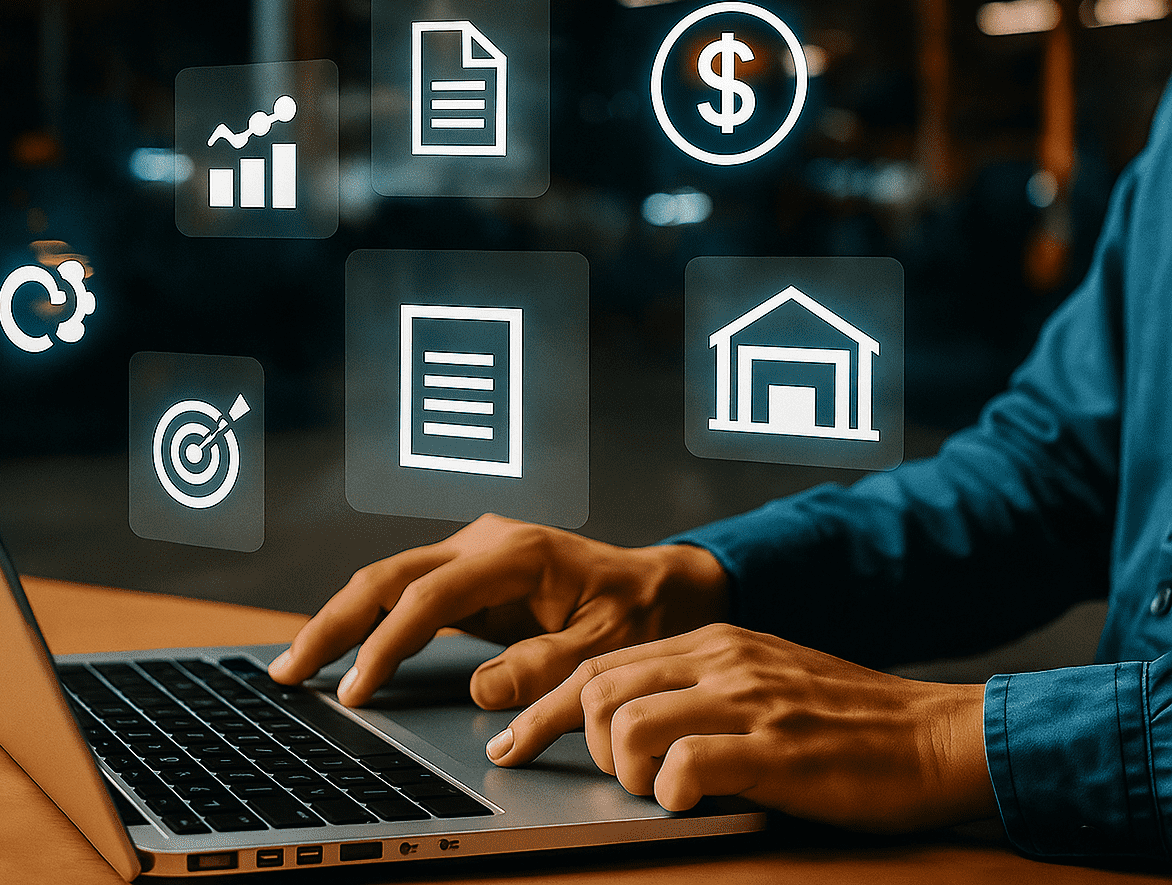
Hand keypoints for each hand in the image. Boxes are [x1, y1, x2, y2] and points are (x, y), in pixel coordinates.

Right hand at [267, 513, 729, 708]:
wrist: (662, 583)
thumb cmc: (641, 611)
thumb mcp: (608, 646)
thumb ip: (548, 667)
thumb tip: (482, 693)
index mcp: (515, 554)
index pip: (429, 598)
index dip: (387, 644)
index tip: (357, 690)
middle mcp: (483, 544)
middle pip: (386, 577)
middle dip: (333, 623)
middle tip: (290, 671)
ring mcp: (471, 555)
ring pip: (385, 581)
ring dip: (339, 621)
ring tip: (297, 665)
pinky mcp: (466, 575)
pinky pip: (404, 595)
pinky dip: (366, 621)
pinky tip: (340, 650)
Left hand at [486, 623, 995, 831]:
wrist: (937, 736)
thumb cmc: (848, 720)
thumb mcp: (763, 680)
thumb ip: (698, 687)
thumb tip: (623, 718)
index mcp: (714, 642)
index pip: (599, 662)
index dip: (542, 705)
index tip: (508, 740)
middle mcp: (722, 661)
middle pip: (597, 687)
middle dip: (570, 740)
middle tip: (584, 775)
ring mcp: (748, 702)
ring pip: (627, 721)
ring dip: (623, 768)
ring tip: (655, 789)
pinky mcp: (777, 751)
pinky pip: (684, 765)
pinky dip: (670, 791)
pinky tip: (692, 802)